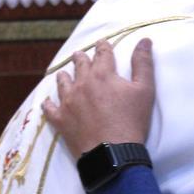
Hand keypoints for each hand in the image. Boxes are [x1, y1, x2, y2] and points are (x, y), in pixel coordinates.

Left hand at [43, 38, 155, 157]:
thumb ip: (143, 63)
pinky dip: (49, 103)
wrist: (113, 152)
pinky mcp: (61, 120)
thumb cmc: (132, 121)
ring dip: (65, 76)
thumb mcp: (145, 90)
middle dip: (81, 58)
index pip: (102, 53)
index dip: (103, 46)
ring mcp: (68, 101)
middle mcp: (82, 83)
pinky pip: (49, 108)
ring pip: (62, 82)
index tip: (102, 43)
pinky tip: (48, 102)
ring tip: (64, 74)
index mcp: (103, 74)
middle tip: (79, 55)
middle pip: (79, 64)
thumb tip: (144, 40)